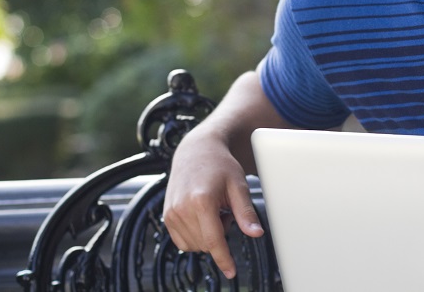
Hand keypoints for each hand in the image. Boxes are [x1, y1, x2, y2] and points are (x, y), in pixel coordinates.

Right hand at [162, 130, 264, 278]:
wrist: (197, 151)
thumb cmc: (219, 165)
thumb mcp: (238, 186)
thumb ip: (246, 212)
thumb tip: (256, 233)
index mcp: (201, 200)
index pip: (213, 240)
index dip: (224, 259)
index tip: (231, 272)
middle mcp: (182, 208)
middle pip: (205, 244)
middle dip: (219, 235)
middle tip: (224, 211)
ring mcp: (171, 213)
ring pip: (194, 245)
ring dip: (206, 236)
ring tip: (212, 210)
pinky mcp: (167, 216)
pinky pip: (182, 241)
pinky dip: (195, 235)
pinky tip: (201, 216)